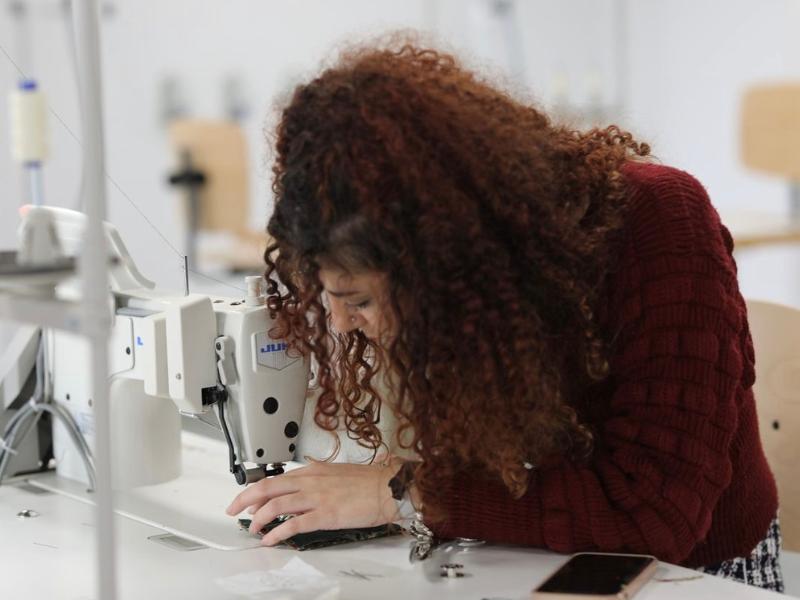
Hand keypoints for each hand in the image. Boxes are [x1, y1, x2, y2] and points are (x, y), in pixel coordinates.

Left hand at [225, 461, 400, 545]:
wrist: (390, 487)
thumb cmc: (370, 482)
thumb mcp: (338, 474)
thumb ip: (318, 480)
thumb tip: (304, 490)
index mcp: (314, 470)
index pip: (277, 477)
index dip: (257, 489)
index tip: (247, 498)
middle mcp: (311, 480)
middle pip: (268, 486)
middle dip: (245, 499)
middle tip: (233, 509)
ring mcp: (317, 497)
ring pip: (276, 504)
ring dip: (259, 518)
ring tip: (253, 528)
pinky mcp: (325, 514)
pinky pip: (293, 523)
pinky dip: (277, 532)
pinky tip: (270, 539)